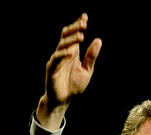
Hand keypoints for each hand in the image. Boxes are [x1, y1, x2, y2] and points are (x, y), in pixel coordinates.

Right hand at [37, 13, 101, 129]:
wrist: (63, 100)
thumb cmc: (74, 86)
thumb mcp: (86, 70)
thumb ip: (91, 56)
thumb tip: (98, 40)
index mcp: (72, 52)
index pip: (73, 35)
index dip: (78, 25)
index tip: (85, 17)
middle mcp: (63, 53)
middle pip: (66, 36)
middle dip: (74, 28)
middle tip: (84, 23)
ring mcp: (56, 60)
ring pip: (62, 45)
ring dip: (71, 40)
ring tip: (81, 36)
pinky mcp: (51, 69)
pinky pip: (56, 59)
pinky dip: (63, 55)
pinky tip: (71, 52)